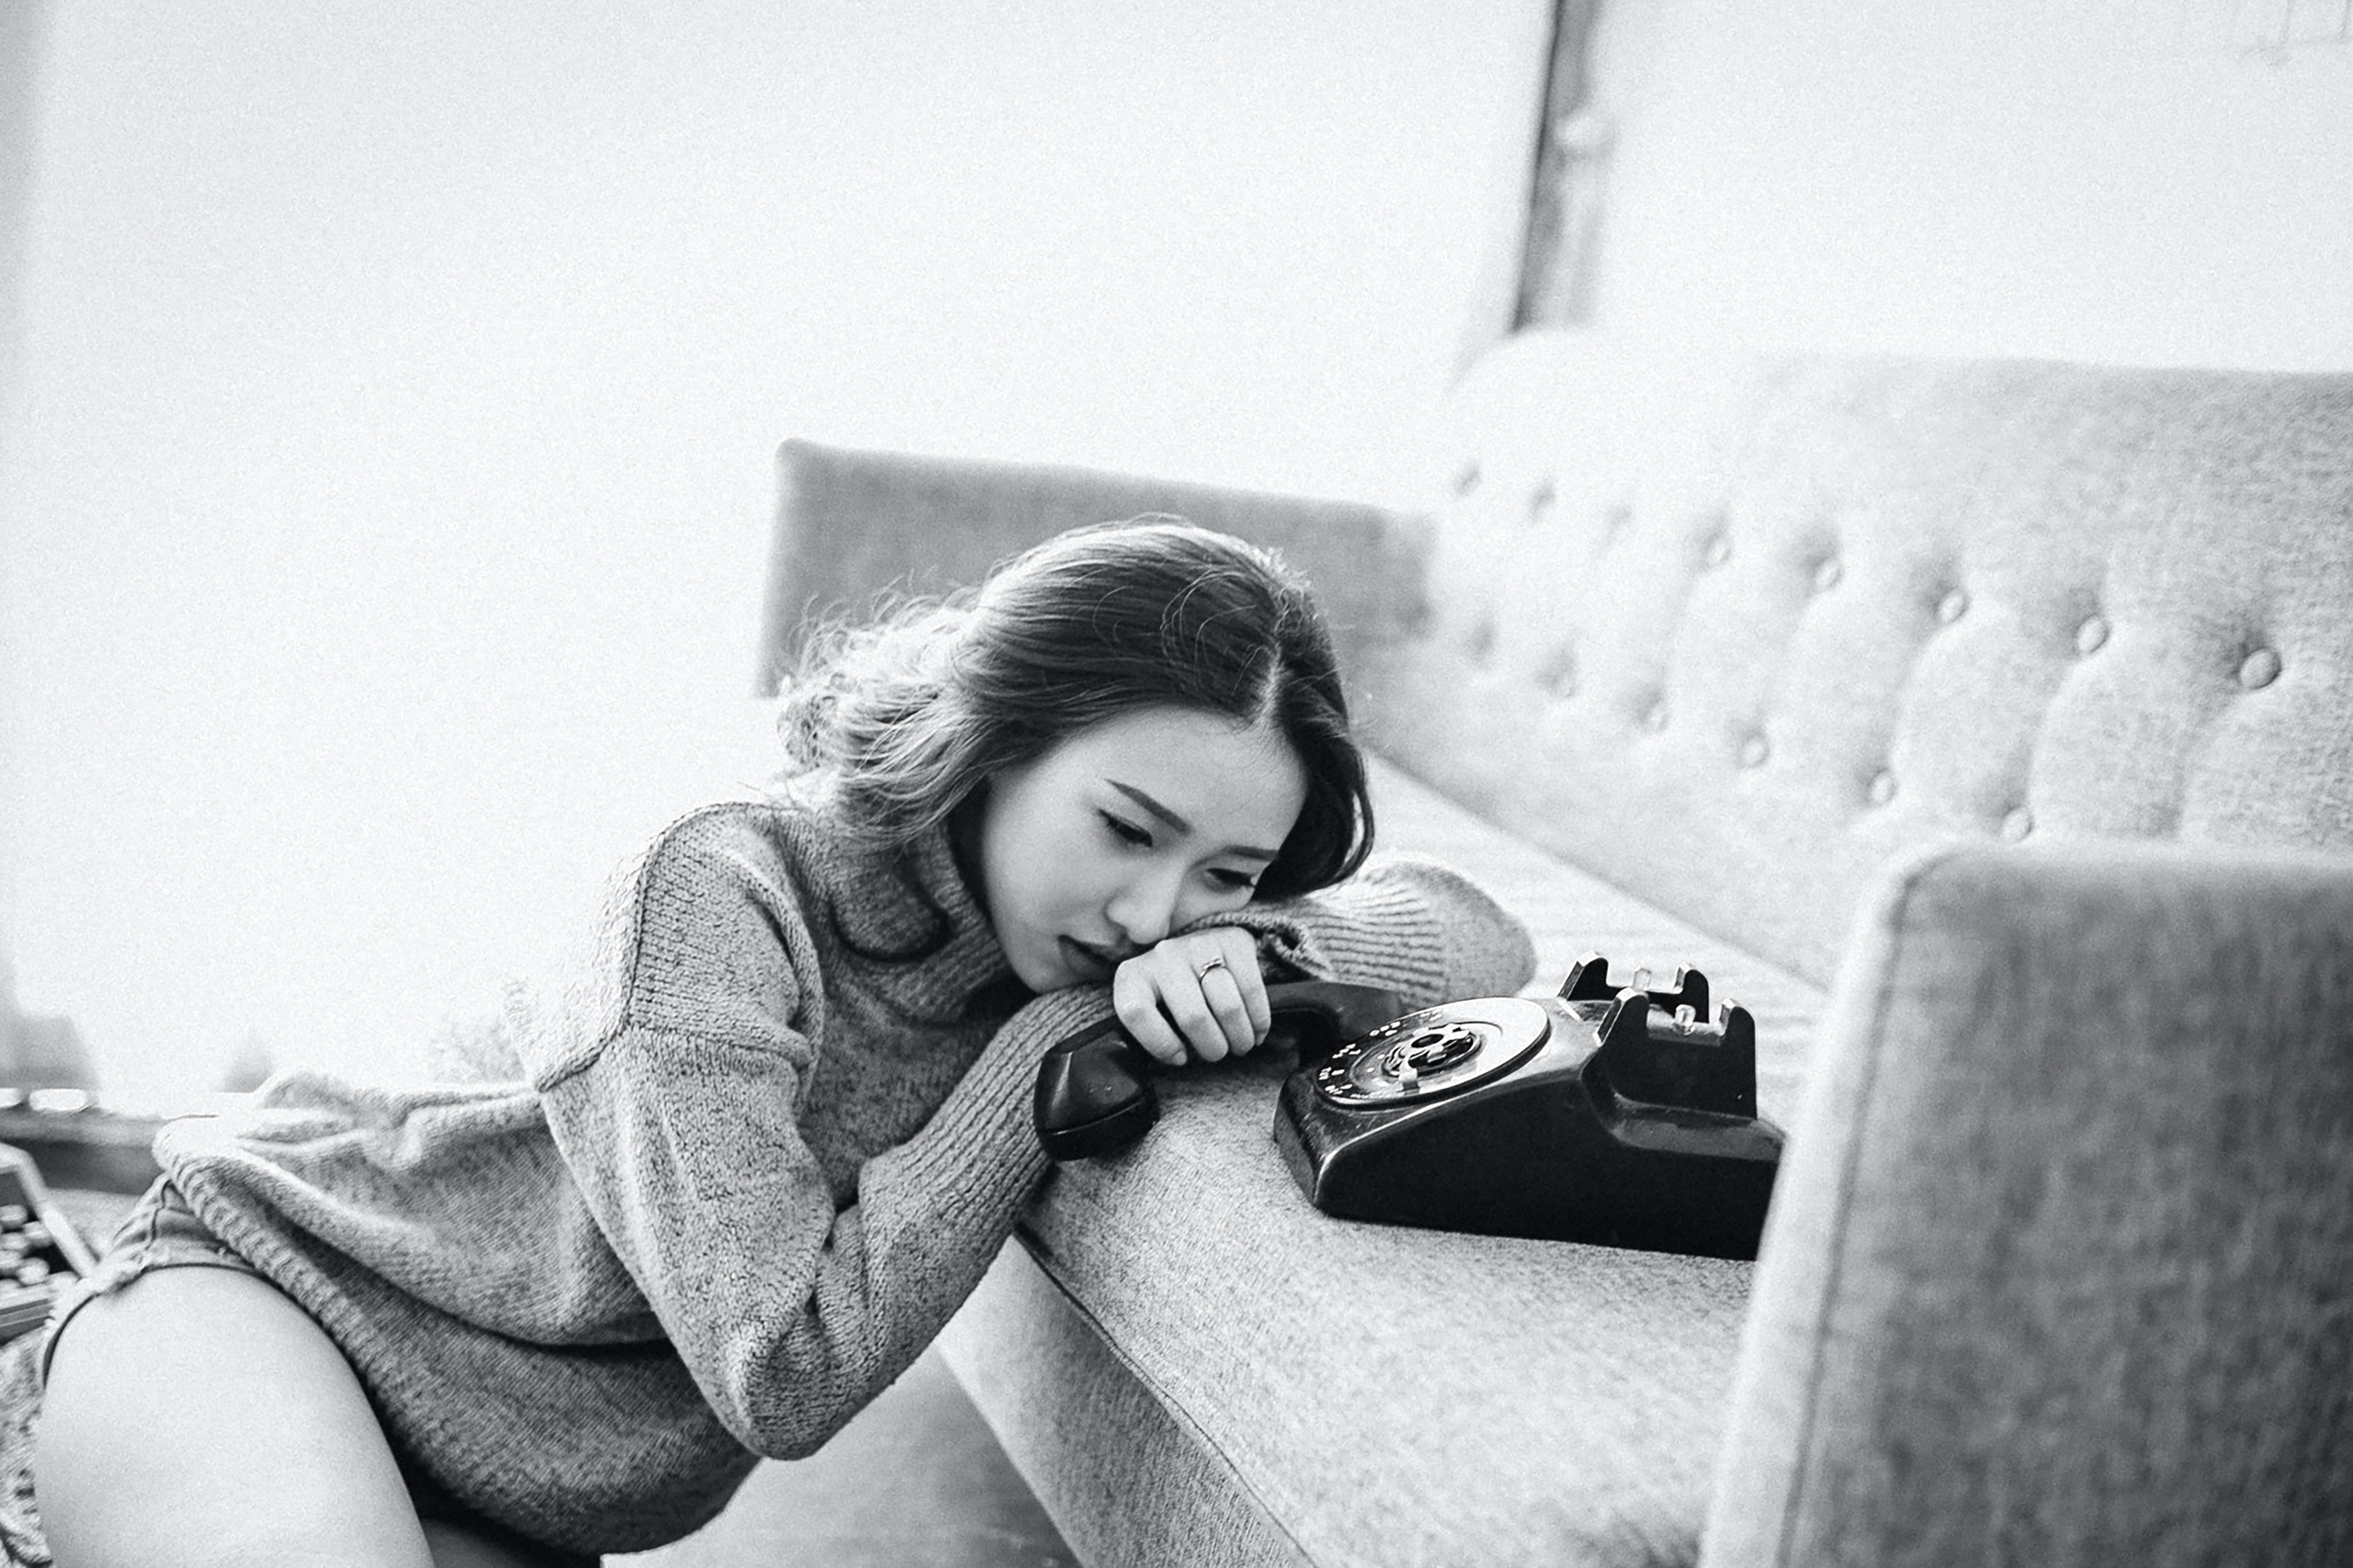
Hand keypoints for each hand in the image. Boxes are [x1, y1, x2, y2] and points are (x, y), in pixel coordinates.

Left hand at [1111, 928, 1268, 1066]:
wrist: (1197, 950)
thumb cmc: (1171, 994)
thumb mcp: (1151, 1010)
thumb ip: (1155, 1033)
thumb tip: (1180, 1059)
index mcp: (1133, 976)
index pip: (1137, 1012)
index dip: (1161, 1044)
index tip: (1180, 1059)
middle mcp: (1164, 956)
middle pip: (1193, 1016)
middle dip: (1212, 1047)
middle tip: (1218, 1055)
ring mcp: (1199, 945)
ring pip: (1227, 1005)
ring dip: (1239, 1036)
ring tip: (1240, 1046)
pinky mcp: (1233, 940)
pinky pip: (1251, 989)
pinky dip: (1259, 1018)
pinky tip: (1257, 1032)